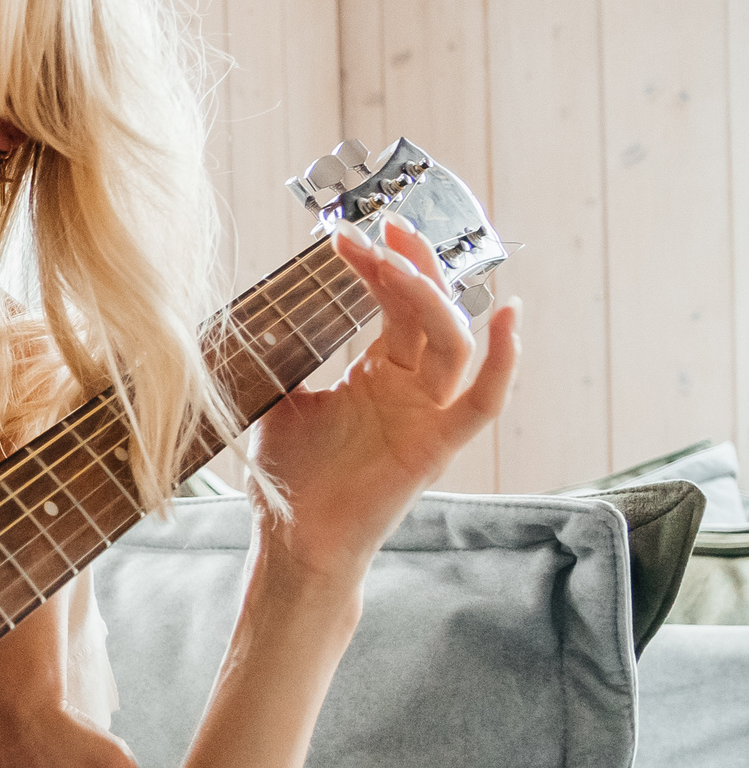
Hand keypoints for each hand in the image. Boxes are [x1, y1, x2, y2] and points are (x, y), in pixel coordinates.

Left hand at [244, 218, 520, 587]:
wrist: (293, 540)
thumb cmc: (291, 476)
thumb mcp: (278, 399)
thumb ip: (283, 355)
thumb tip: (261, 307)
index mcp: (379, 371)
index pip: (393, 303)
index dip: (378, 265)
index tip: (346, 234)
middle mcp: (411, 386)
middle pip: (428, 310)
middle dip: (407, 263)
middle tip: (378, 227)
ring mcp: (428, 414)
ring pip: (452, 341)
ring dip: (430, 295)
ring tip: (398, 260)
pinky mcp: (437, 448)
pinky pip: (483, 402)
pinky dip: (502, 361)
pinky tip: (508, 318)